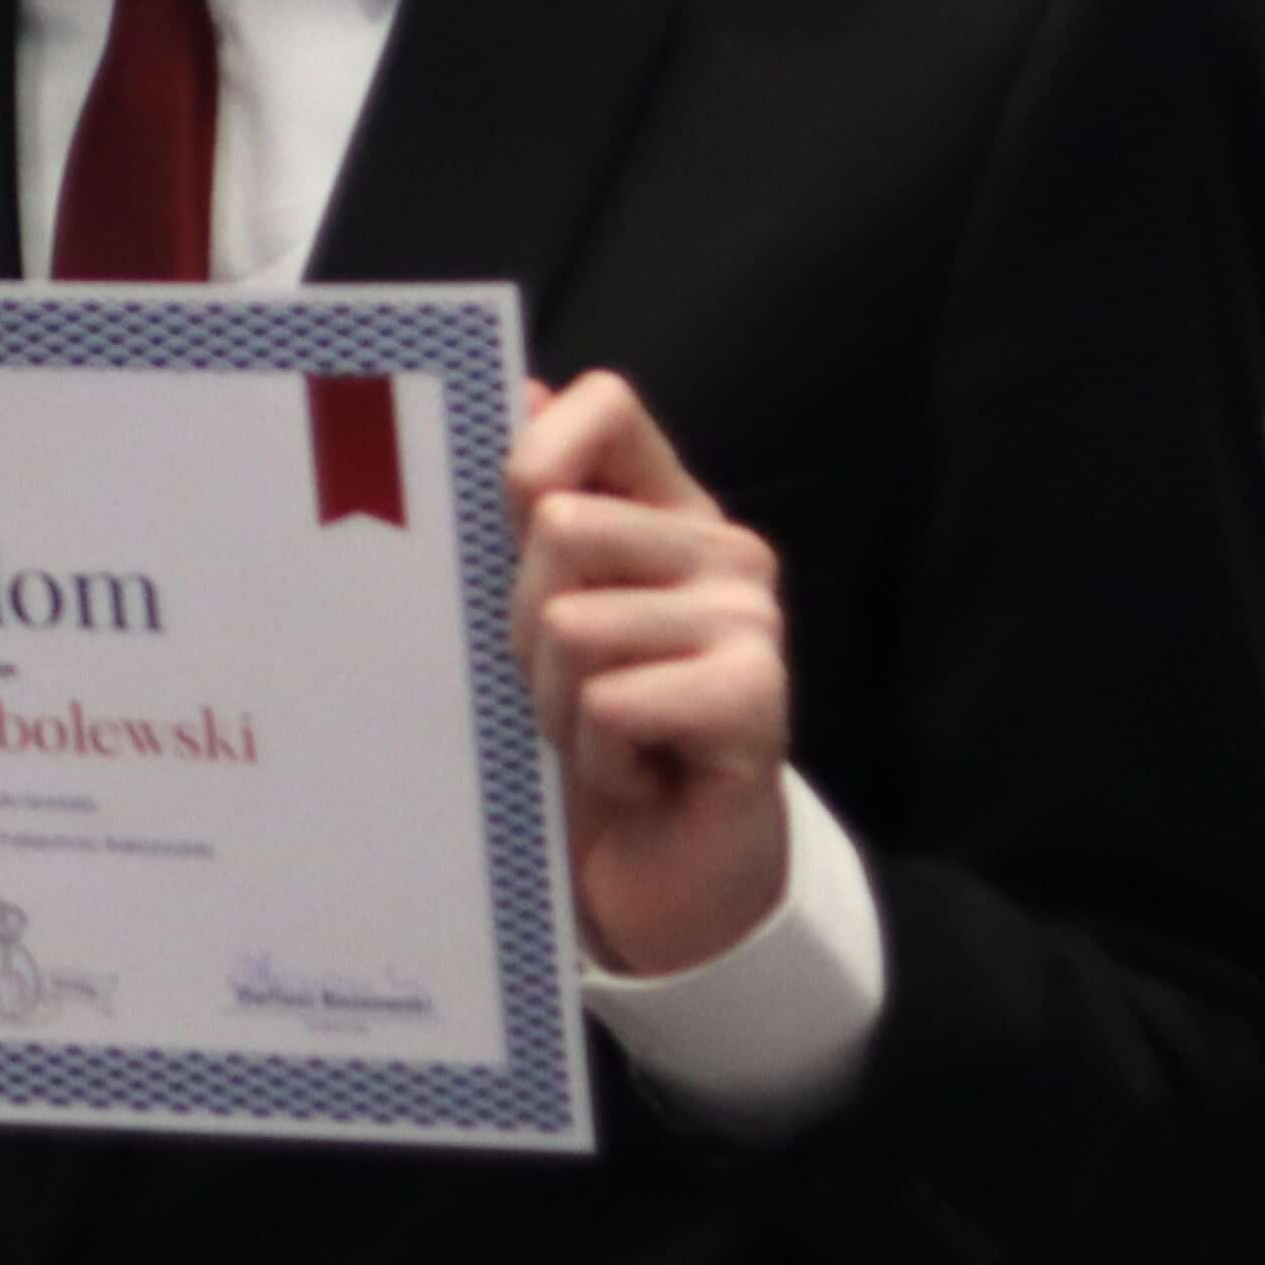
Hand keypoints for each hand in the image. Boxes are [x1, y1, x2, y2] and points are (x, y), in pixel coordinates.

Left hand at [509, 369, 792, 974]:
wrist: (658, 877)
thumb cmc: (585, 737)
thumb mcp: (533, 619)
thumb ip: (529, 512)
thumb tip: (518, 386)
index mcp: (666, 512)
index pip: (606, 406)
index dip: (531, 452)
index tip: (506, 522)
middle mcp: (724, 551)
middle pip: (557, 526)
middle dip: (521, 626)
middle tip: (562, 689)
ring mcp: (751, 621)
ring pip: (572, 624)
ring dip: (554, 706)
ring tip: (599, 740)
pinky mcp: (758, 699)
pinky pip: (611, 701)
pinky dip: (597, 757)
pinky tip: (637, 778)